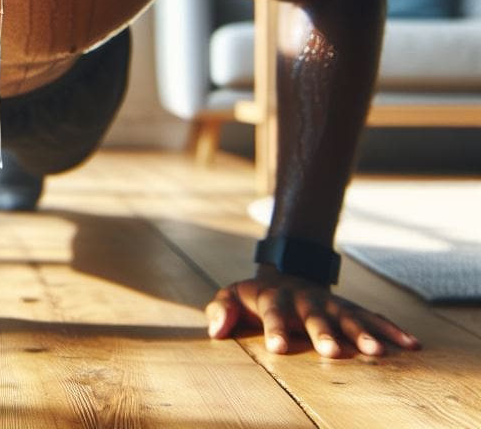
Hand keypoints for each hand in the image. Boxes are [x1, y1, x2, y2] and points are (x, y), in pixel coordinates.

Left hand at [205, 268, 419, 357]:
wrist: (286, 274)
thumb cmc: (254, 298)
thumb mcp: (230, 296)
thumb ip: (220, 310)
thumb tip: (216, 330)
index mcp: (273, 298)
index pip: (273, 313)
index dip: (276, 329)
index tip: (279, 348)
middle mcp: (305, 298)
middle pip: (315, 316)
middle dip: (324, 333)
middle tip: (332, 352)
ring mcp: (330, 302)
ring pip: (348, 317)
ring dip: (363, 333)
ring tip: (378, 353)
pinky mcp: (350, 308)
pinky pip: (373, 317)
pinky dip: (391, 329)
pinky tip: (411, 345)